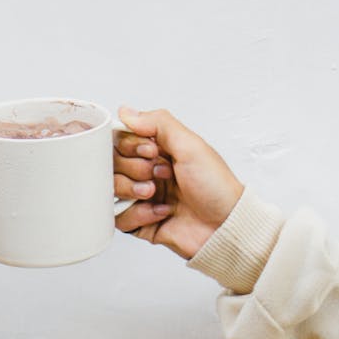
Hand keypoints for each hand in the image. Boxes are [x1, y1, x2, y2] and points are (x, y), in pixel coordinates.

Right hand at [113, 107, 243, 258]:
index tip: (151, 151)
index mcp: (160, 150)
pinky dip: (138, 215)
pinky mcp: (141, 221)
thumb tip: (126, 112)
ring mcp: (143, 196)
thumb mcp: (191, 146)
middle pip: (113, 163)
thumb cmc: (216, 187)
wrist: (226, 227)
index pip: (122, 139)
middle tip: (159, 174)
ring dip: (133, 190)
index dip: (130, 145)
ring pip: (112, 189)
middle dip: (134, 168)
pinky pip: (119, 217)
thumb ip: (158, 123)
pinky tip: (160, 213)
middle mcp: (149, 171)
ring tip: (154, 194)